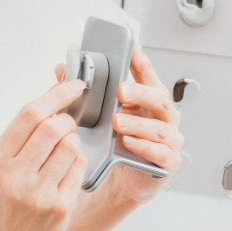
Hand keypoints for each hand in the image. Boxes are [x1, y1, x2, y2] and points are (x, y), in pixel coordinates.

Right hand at [0, 80, 89, 230]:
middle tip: (68, 122)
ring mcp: (39, 193)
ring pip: (70, 146)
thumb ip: (21, 135)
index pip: (30, 115)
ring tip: (64, 150)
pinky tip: (66, 171)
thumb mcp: (0, 168)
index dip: (57, 94)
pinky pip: (79, 168)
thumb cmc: (6, 204)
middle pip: (53, 127)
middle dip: (67, 118)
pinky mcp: (60, 206)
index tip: (74, 85)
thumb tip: (52, 97)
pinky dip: (77, 161)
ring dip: (73, 140)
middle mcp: (15, 176)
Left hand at [56, 45, 183, 206]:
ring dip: (137, 124)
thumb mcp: (97, 116)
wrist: (117, 182)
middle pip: (160, 99)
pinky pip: (161, 154)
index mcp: (149, 100)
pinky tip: (127, 144)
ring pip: (160, 129)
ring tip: (116, 122)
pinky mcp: (168, 163)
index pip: (147, 75)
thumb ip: (84, 92)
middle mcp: (164, 117)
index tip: (132, 48)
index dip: (141, 61)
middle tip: (120, 90)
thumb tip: (62, 69)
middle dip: (141, 93)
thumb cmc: (112, 146)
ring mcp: (170, 141)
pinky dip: (144, 148)